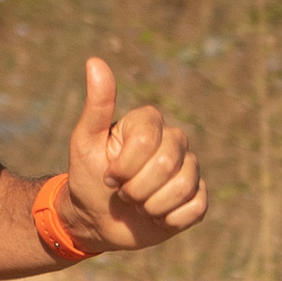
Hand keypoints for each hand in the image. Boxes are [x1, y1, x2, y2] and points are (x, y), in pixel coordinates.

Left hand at [63, 56, 207, 252]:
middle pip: (167, 165)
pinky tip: (156, 216)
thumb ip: (97, 104)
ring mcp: (189, 168)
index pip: (147, 141)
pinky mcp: (196, 197)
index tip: (109, 175)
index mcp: (149, 122)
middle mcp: (174, 140)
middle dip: (137, 189)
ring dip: (151, 205)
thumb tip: (94, 61)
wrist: (96, 220)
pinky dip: (170, 219)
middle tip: (123, 193)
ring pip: (183, 187)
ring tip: (138, 204)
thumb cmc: (87, 177)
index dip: (125, 166)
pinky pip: (196, 208)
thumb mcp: (85, 141)